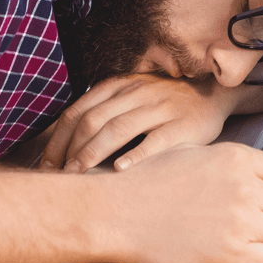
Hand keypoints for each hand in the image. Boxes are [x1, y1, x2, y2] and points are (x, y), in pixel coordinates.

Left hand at [41, 74, 239, 172]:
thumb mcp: (132, 96)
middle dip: (72, 150)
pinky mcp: (183, 125)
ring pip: (119, 128)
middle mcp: (136, 93)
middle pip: (93, 121)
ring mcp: (160, 107)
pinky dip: (136, 155)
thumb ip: (105, 110)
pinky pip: (156, 140)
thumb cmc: (164, 102)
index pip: (77, 111)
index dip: (59, 139)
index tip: (49, 164)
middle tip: (61, 175)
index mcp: (118, 86)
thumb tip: (66, 143)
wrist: (213, 93)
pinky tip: (121, 169)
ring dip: (94, 153)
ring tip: (81, 174)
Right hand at [102, 142, 262, 262]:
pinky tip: (232, 251)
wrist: (119, 212)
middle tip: (255, 220)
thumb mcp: (188, 153)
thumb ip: (226, 161)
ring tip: (244, 237)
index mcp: (235, 158)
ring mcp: (241, 222)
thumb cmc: (145, 182)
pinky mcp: (232, 254)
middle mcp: (244, 188)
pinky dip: (255, 257)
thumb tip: (251, 172)